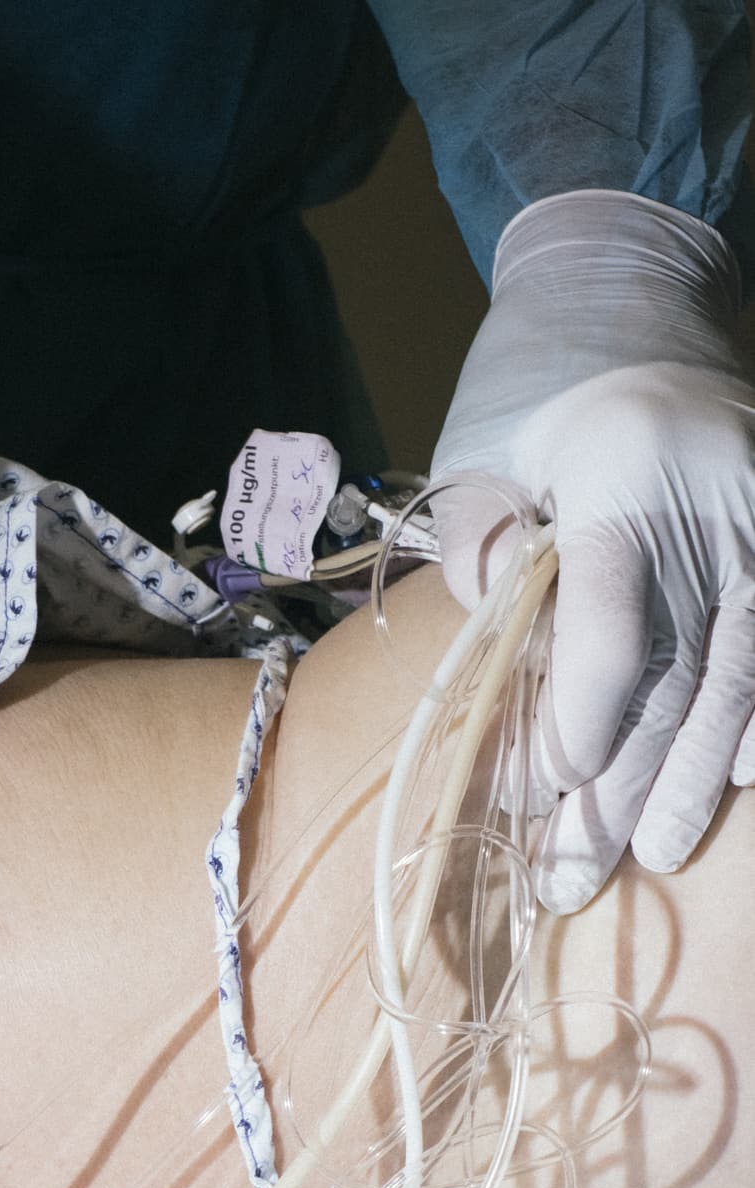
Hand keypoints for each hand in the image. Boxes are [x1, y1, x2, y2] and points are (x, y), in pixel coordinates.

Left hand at [431, 191, 754, 912]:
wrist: (641, 292)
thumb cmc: (540, 381)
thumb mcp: (483, 443)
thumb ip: (479, 539)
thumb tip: (496, 636)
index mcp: (624, 478)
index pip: (614, 632)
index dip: (581, 723)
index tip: (548, 787)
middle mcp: (713, 506)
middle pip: (674, 677)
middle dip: (621, 789)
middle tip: (573, 875)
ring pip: (740, 676)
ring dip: (694, 777)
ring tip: (650, 854)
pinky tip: (737, 780)